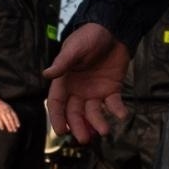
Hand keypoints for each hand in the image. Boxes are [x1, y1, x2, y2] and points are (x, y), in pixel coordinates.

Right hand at [0, 95, 19, 132]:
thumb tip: (11, 116)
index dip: (17, 121)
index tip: (18, 126)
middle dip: (13, 125)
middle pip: (11, 119)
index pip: (14, 115)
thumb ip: (8, 110)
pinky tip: (2, 128)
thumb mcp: (5, 105)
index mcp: (9, 108)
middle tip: (15, 130)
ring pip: (6, 120)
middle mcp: (6, 110)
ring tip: (10, 130)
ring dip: (9, 126)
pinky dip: (1, 125)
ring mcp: (1, 112)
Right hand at [43, 24, 130, 143]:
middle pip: (75, 113)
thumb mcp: (74, 48)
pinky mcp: (111, 89)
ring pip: (93, 112)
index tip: (60, 132)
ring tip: (104, 130)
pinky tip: (122, 115)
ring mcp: (95, 91)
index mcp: (65, 81)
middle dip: (78, 126)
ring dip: (97, 122)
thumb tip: (46, 74)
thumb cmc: (89, 36)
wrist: (113, 29)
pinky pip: (113, 104)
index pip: (57, 104)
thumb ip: (63, 63)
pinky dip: (117, 110)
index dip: (57, 118)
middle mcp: (78, 89)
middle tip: (84, 138)